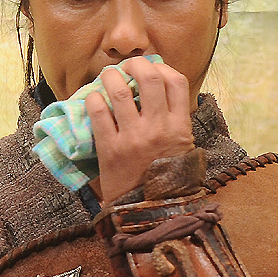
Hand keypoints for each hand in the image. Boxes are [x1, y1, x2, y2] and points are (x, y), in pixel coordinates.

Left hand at [85, 56, 193, 202]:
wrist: (148, 212)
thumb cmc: (165, 179)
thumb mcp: (183, 149)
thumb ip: (176, 121)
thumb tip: (161, 91)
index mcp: (180, 127)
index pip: (177, 81)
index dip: (162, 67)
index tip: (151, 68)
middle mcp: (158, 128)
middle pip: (149, 76)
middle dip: (135, 63)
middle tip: (126, 66)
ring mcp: (133, 137)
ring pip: (119, 89)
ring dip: (110, 76)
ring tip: (107, 77)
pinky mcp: (110, 148)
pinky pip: (98, 111)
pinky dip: (94, 99)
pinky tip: (95, 99)